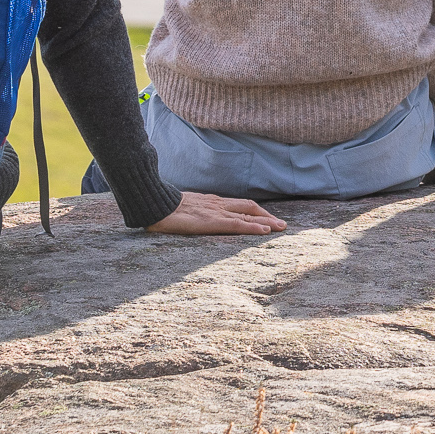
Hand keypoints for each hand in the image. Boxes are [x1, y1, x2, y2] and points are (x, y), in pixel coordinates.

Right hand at [147, 194, 285, 236]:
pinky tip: (265, 232)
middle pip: (249, 207)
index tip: (266, 218)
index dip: (255, 212)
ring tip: (281, 228)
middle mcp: (217, 204)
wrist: (153, 203)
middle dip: (267, 215)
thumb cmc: (162, 208)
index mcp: (211, 202)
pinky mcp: (212, 221)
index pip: (238, 205)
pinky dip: (253, 228)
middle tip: (281, 225)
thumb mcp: (182, 209)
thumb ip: (193, 212)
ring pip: (248, 215)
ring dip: (267, 221)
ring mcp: (215, 211)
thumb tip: (194, 219)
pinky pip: (237, 224)